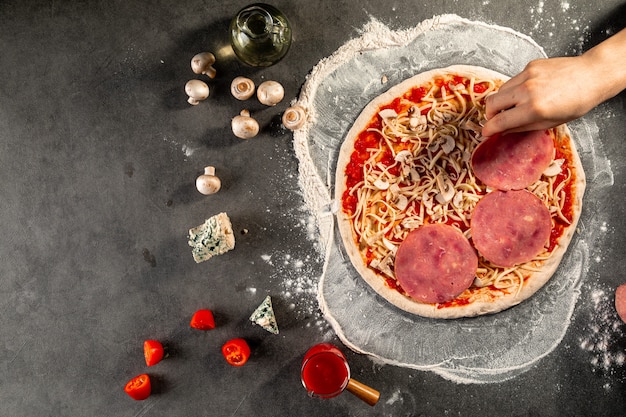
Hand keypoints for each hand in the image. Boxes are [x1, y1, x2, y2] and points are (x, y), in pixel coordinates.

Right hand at [482, 56, 600, 135]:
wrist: (592, 75)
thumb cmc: (577, 102)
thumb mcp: (550, 123)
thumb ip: (523, 127)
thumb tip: (504, 130)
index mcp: (534, 109)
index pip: (500, 120)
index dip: (489, 129)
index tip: (486, 132)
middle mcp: (527, 90)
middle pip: (492, 102)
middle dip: (490, 114)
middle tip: (496, 119)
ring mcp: (527, 76)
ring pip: (500, 90)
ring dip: (501, 101)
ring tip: (512, 107)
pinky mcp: (530, 66)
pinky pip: (513, 80)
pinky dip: (514, 89)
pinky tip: (527, 92)